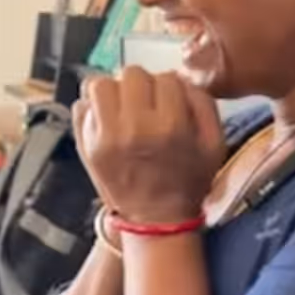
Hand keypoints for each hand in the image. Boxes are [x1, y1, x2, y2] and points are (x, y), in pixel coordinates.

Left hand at [73, 67, 226, 223]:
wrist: (157, 219)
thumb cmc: (187, 182)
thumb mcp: (214, 143)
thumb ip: (202, 103)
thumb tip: (178, 78)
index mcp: (170, 125)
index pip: (166, 78)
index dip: (170, 87)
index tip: (169, 102)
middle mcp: (135, 127)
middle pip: (131, 74)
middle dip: (141, 85)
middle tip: (145, 103)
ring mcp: (106, 136)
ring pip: (100, 84)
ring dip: (112, 91)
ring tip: (122, 107)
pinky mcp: (88, 145)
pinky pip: (80, 107)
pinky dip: (92, 109)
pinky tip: (107, 121)